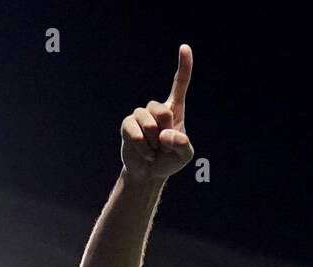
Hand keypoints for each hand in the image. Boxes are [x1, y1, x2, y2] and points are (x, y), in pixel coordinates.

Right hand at [120, 44, 193, 180]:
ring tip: (154, 150)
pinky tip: (145, 153)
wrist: (149, 173)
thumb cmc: (169, 160)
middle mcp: (156, 108)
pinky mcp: (127, 125)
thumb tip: (165, 135)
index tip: (184, 47)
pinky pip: (134, 132)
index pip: (180, 84)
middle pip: (163, 111)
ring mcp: (140, 115)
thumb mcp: (185, 156)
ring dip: (153, 142)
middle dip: (165, 132)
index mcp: (175, 109)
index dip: (184, 66)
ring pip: (148, 123)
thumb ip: (183, 145)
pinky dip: (143, 147)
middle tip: (163, 144)